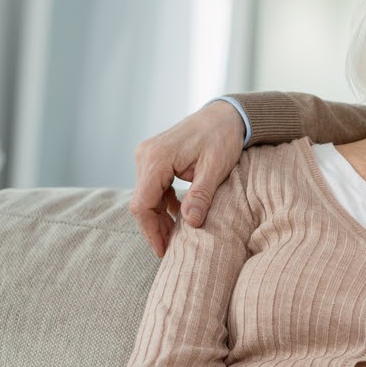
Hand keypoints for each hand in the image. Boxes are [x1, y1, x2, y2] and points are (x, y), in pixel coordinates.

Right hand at [129, 100, 245, 256]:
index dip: (151, 231)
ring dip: (159, 217)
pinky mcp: (154, 159)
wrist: (224, 115)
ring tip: (175, 237)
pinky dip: (164, 204)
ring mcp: (148, 156)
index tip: (163, 251)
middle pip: (141, 202)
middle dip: (154, 228)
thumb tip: (190, 224)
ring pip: (145, 196)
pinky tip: (179, 216)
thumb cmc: (222, 138)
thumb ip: (201, 195)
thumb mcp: (215, 168)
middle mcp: (146, 156)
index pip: (142, 203)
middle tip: (170, 250)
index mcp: (156, 158)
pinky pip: (153, 188)